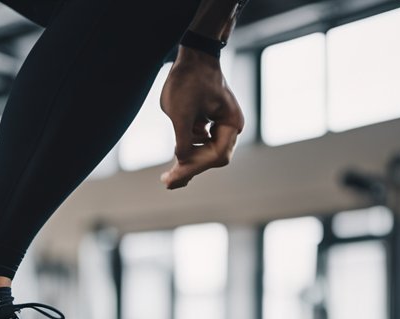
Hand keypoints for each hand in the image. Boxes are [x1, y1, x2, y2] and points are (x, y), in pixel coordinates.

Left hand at [159, 48, 243, 189]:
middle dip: (191, 169)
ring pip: (207, 154)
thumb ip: (183, 141)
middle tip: (167, 182)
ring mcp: (222, 126)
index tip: (173, 177)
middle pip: (213, 158)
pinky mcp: (211, 124)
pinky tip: (175, 165)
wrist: (193, 56)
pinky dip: (188, 153)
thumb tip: (182, 164)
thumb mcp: (180, 113)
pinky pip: (201, 145)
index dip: (194, 168)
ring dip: (188, 164)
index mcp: (231, 123)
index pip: (216, 155)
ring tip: (168, 178)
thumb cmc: (188, 80)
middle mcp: (231, 127)